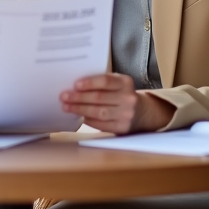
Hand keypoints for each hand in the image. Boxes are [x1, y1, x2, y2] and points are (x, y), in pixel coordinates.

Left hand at [60, 73, 174, 134]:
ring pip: (99, 112)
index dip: (89, 83)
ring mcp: (126, 114)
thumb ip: (102, 83)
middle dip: (79, 98)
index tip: (75, 85)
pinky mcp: (122, 128)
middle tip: (64, 96)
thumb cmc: (122, 95)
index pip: (106, 81)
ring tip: (67, 107)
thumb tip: (75, 86)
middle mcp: (128, 98)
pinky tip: (80, 116)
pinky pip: (101, 124)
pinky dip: (88, 120)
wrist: (143, 112)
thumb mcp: (118, 84)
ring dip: (80, 109)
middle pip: (99, 98)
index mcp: (125, 83)